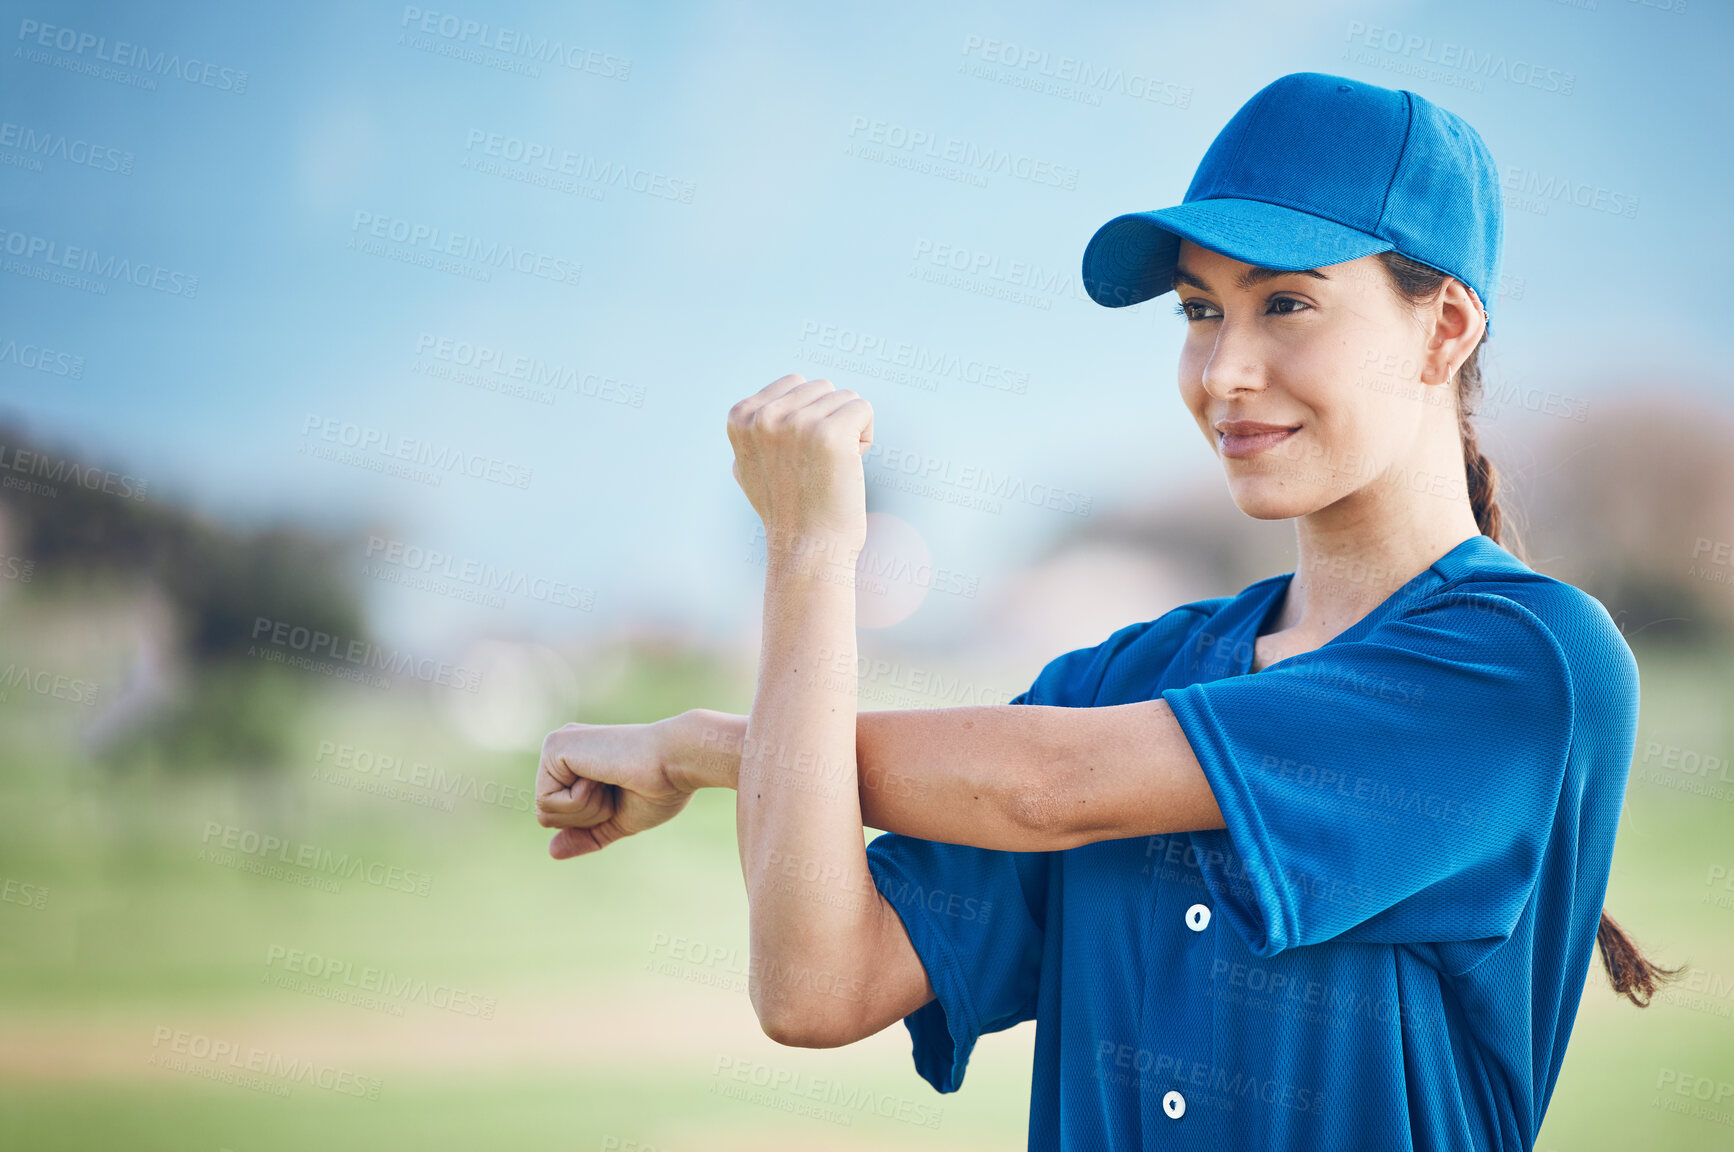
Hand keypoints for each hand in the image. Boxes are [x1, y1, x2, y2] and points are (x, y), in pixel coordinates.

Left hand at [536, 719, 694, 858]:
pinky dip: (580, 801)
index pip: (560, 815)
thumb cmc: (660, 788)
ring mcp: (556, 746)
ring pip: (545, 812)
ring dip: (586, 809)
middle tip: (616, 788)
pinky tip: (602, 776)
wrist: (677, 762)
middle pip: (547, 816)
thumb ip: (587, 834)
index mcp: (577, 762)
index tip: (621, 792)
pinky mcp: (554, 747)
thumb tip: (552, 851)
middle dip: (587, 817)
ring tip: (610, 780)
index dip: (593, 819)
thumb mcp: (618, 820)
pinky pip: (547, 802)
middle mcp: (562, 749)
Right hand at [727, 374, 873, 549]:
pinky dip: (866, 437)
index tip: (798, 457)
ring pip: (844, 397)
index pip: (795, 383)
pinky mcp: (829, 434)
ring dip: (848, 431)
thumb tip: (755, 411)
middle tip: (817, 465)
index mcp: (740, 416)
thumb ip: (754, 432)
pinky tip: (850, 466)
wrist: (806, 550)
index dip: (807, 418)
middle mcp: (764, 416)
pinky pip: (864, 409)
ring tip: (831, 469)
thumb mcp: (750, 465)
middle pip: (821, 387)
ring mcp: (796, 423)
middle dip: (829, 421)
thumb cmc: (785, 511)